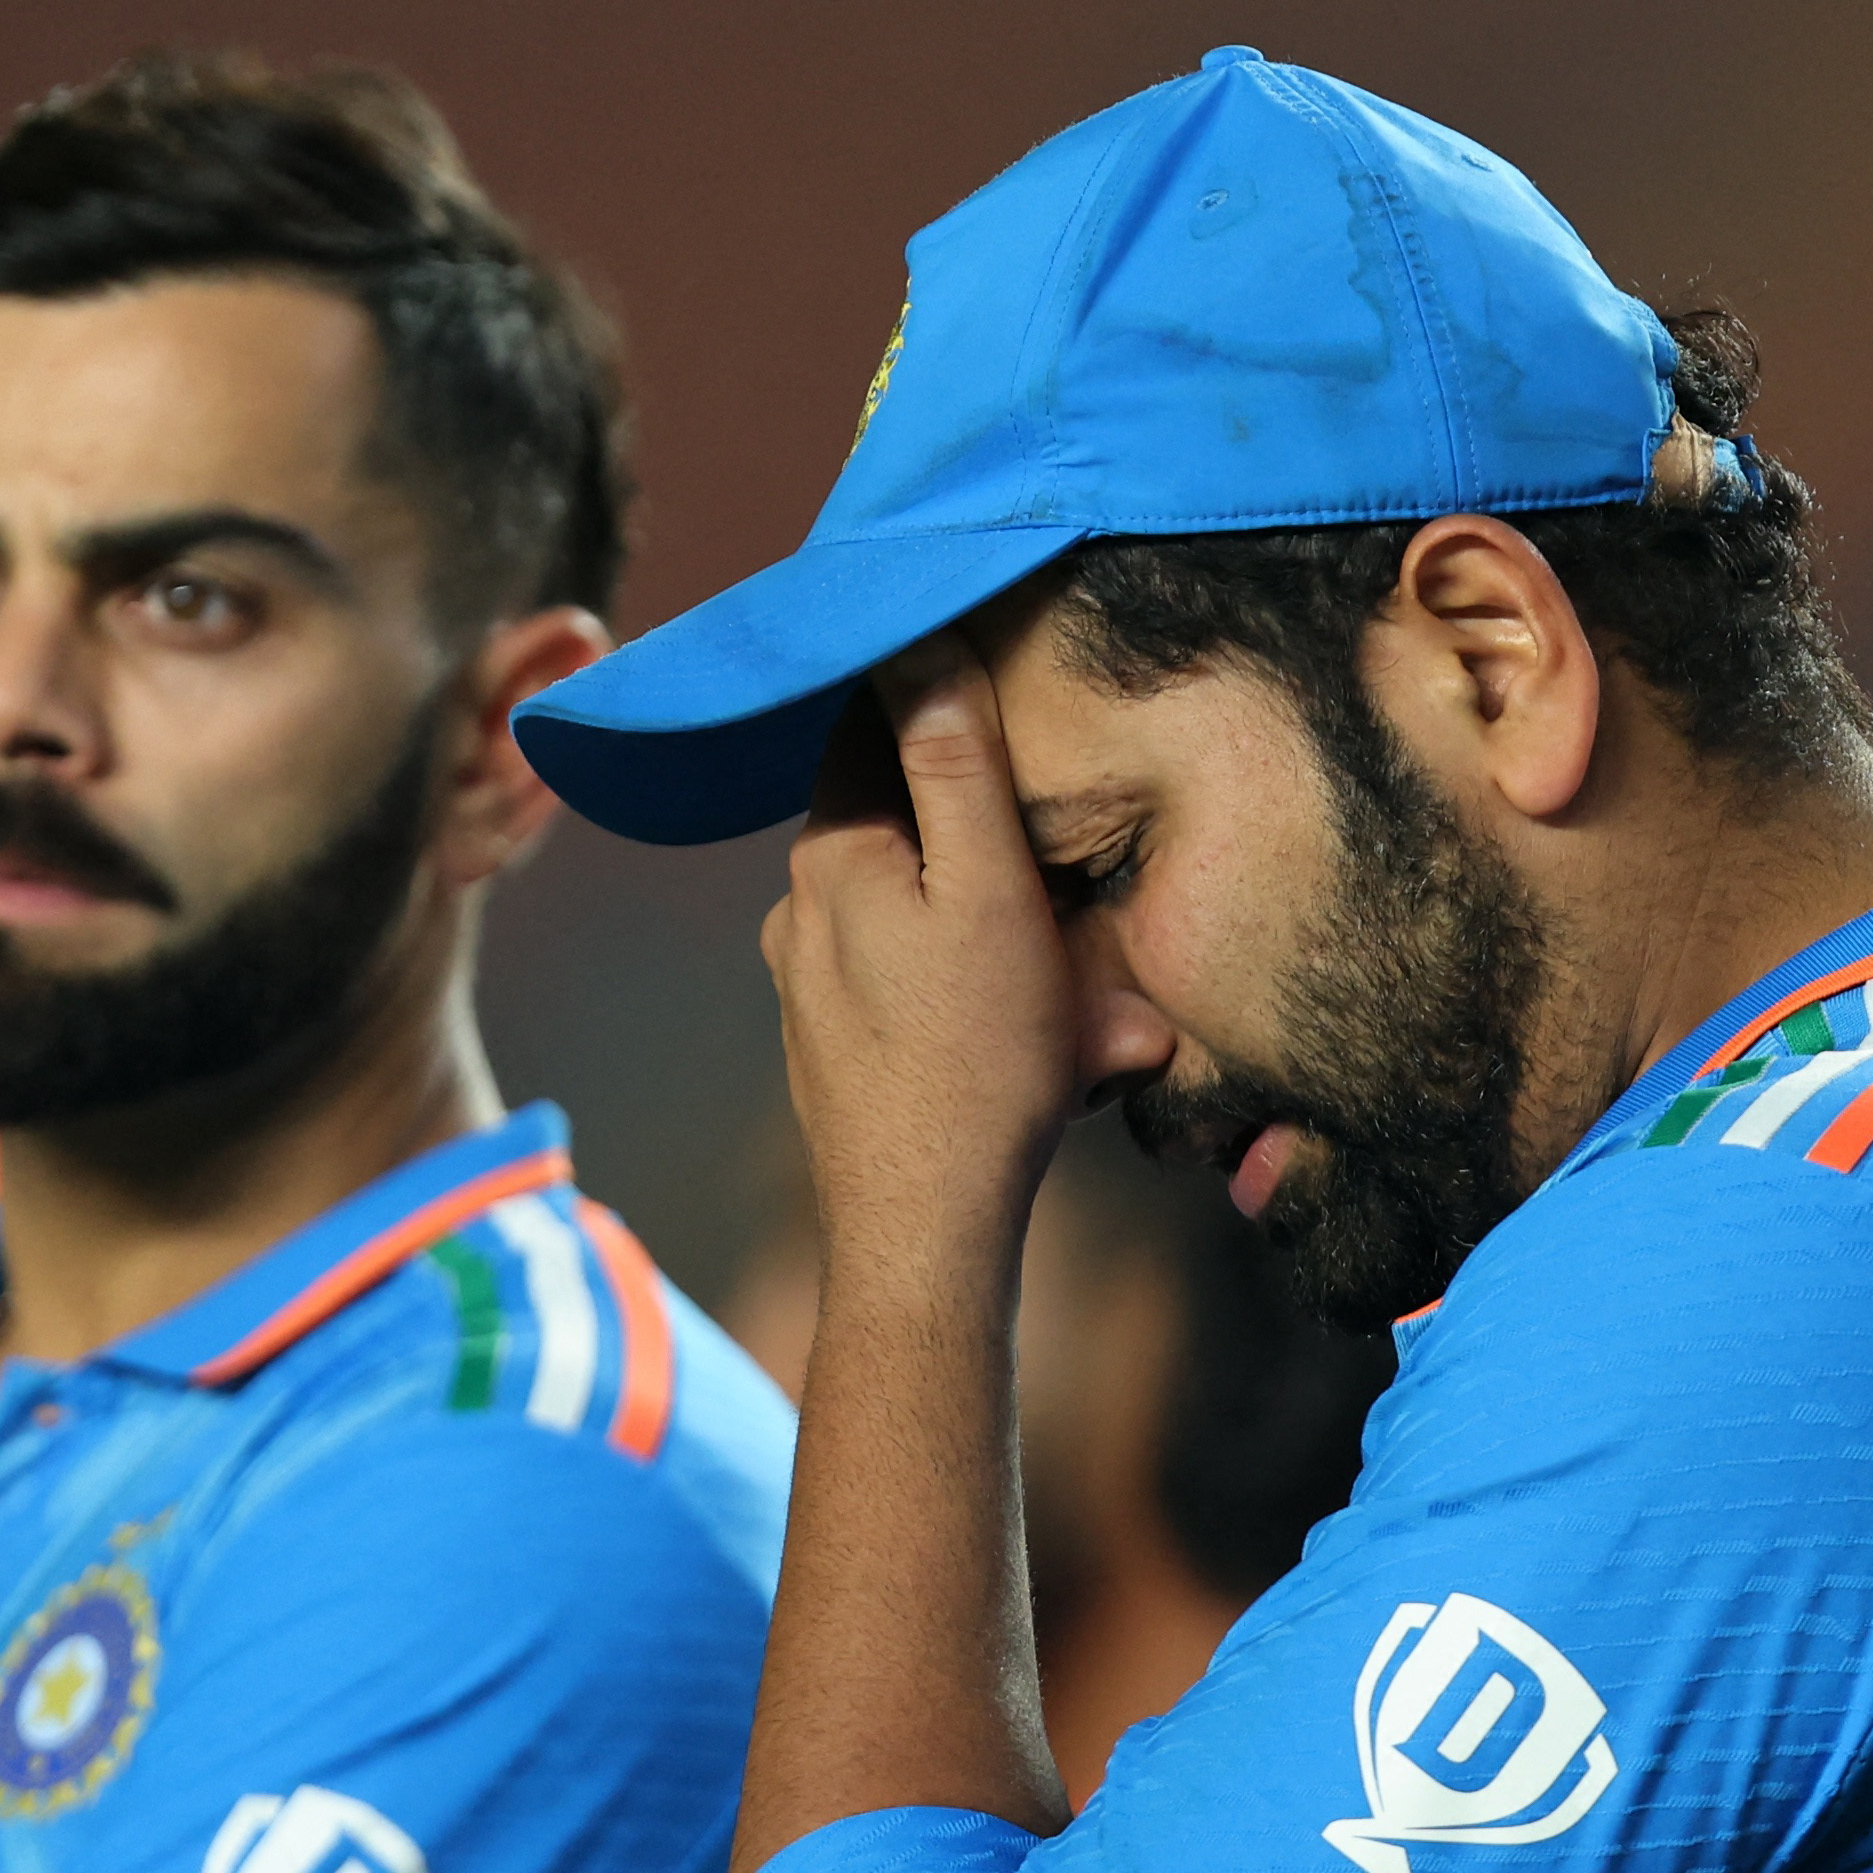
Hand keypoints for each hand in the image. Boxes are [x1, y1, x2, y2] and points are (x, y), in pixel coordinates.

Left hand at [760, 636, 1081, 1303]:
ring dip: (991, 924)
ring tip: (1075, 986)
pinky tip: (1040, 1041)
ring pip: (911, 910)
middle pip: (900, 824)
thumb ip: (954, 764)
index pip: (870, 724)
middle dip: (985, 836)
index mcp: (829, 854)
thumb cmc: (973, 1062)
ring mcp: (806, 985)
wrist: (925, 1232)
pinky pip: (910, 983)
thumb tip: (920, 640)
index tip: (1004, 696)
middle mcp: (798, 909)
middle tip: (1069, 871)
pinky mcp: (832, 1049)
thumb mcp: (990, 890)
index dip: (939, 700)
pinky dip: (971, 990)